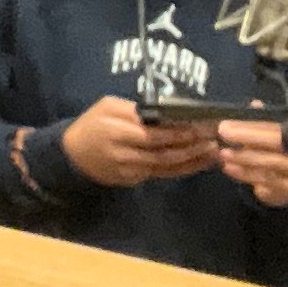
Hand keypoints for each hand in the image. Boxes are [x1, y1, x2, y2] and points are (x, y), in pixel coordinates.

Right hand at [53, 96, 221, 188]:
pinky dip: (182, 170)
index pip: (153, 133)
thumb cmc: (92, 124)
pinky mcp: (133, 180)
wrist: (72, 156)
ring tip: (213, 153)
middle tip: (214, 139)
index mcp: (116, 130)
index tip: (201, 126)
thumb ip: (134, 109)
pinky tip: (199, 163)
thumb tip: (166, 111)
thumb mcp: (107, 106)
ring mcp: (129, 170)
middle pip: (163, 152)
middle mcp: (124, 153)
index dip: (178, 132)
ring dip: (192, 161)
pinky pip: (161, 174)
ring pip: (166, 167)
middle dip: (191, 147)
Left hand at [211, 120, 287, 205]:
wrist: (285, 186)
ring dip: (243, 157)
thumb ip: (261, 122)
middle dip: (247, 137)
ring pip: (269, 163)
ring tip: (223, 153)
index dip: (251, 125)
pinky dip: (244, 174)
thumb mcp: (268, 138)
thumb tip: (256, 104)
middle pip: (275, 143)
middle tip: (222, 133)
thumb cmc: (273, 155)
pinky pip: (264, 181)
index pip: (274, 126)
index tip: (227, 124)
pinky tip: (229, 168)